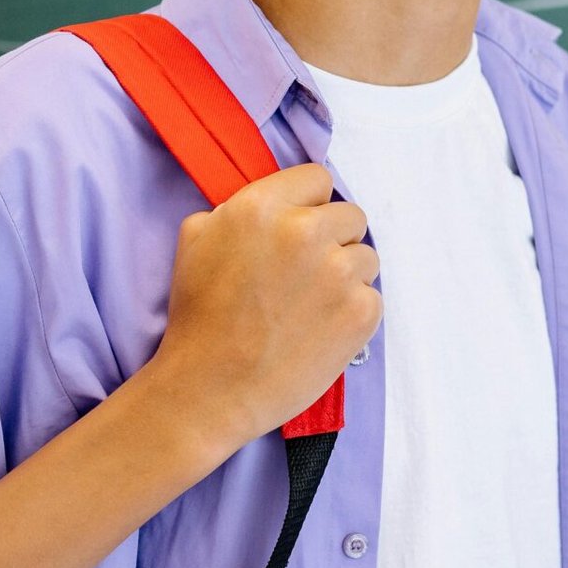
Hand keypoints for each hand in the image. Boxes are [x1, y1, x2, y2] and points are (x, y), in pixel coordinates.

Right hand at [151, 162, 382, 455]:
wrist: (210, 389)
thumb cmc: (197, 318)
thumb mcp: (196, 241)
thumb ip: (236, 210)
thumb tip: (271, 208)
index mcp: (262, 207)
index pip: (317, 178)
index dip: (308, 205)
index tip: (299, 230)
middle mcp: (305, 231)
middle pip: (350, 215)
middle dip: (332, 240)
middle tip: (306, 275)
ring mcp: (338, 272)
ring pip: (366, 256)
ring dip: (346, 276)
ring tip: (312, 307)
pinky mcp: (360, 312)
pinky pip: (372, 297)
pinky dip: (353, 313)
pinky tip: (321, 330)